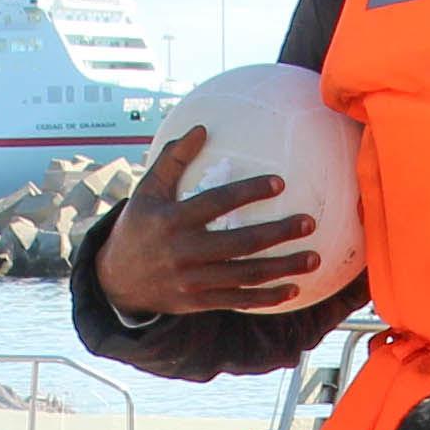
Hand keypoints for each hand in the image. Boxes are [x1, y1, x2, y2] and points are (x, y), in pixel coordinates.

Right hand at [86, 123, 326, 317]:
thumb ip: (172, 159)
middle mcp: (183, 252)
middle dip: (278, 233)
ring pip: (245, 276)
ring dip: (282, 268)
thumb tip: (201, 128)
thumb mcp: (147, 191)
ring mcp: (192, 280)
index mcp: (171, 220)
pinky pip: (239, 301)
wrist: (116, 280)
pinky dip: (267, 297)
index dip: (248, 192)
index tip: (280, 183)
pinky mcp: (199, 302)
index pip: (217, 203)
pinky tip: (293, 288)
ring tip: (313, 257)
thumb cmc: (138, 226)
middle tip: (309, 222)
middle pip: (239, 244)